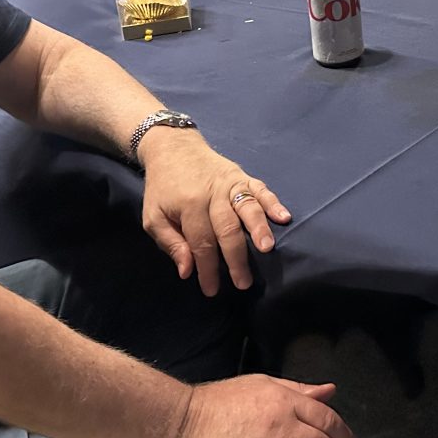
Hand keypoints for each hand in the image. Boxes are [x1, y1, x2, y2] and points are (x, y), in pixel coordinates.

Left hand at [139, 132, 290, 295]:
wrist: (173, 148)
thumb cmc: (163, 188)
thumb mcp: (153, 217)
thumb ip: (170, 244)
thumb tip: (188, 271)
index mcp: (188, 205)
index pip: (201, 243)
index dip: (207, 269)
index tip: (212, 290)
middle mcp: (212, 193)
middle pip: (227, 229)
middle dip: (236, 258)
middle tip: (243, 282)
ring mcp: (230, 183)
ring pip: (248, 207)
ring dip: (259, 228)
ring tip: (267, 249)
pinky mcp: (243, 175)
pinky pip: (261, 189)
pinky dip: (273, 203)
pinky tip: (284, 218)